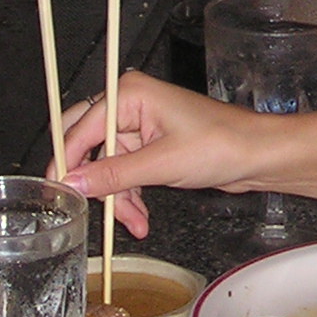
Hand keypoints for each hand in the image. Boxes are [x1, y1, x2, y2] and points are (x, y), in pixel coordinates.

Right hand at [54, 70, 256, 238]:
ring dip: (116, 198)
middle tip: (88, 210)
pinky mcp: (148, 147)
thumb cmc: (223, 144)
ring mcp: (138, 126)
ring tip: (132, 222)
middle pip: (87, 146)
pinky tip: (139, 219)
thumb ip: (112, 175)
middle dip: (92, 183)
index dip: (67, 164)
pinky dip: (128, 197)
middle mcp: (129, 105)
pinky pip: (123, 174)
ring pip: (105, 167)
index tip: (60, 194)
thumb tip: (72, 183)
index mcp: (130, 94)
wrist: (257, 156)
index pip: (79, 129)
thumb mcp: (161, 164)